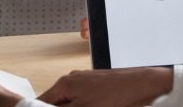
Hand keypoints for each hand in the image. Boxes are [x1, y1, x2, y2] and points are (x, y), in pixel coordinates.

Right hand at [37, 66, 172, 106]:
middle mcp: (72, 79)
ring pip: (70, 102)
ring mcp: (85, 82)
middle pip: (56, 101)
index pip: (41, 100)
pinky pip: (82, 99)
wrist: (141, 86)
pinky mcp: (96, 86)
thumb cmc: (115, 95)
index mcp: (64, 83)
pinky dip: (84, 106)